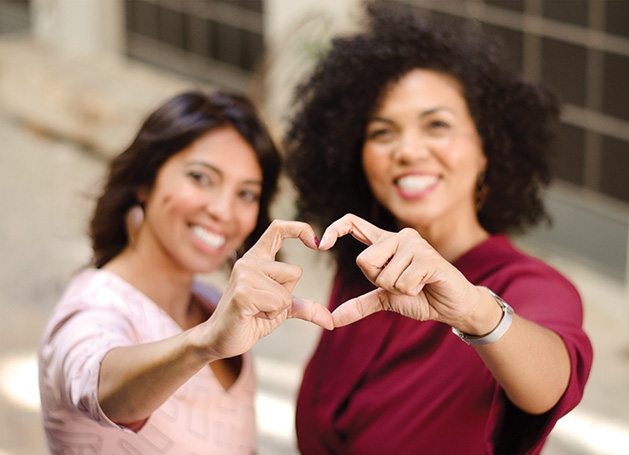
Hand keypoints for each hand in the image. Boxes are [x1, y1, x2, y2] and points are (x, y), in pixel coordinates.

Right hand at [201, 220, 333, 359]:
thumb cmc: (250, 320)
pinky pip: (278, 303)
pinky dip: (271, 315)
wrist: (220, 340)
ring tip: (257, 311)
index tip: (317, 242)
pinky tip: (253, 315)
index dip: (300, 229)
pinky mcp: (243, 293)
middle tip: (264, 305)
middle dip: (287, 295)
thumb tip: (331, 321)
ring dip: (278, 308)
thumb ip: (304, 307)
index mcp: (257, 258)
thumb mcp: (281, 309)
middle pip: (294, 272)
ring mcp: (244, 275)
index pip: (278, 229)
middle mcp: (249, 261)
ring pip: (287, 291)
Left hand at [318, 214, 481, 327]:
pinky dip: (411, 291)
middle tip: (402, 283)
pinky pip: (402, 281)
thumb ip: (360, 304)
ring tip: (417, 284)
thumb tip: (332, 319)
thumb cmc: (422, 297)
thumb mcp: (385, 299)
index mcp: (385, 243)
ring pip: (384, 275)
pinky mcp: (428, 257)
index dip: (335, 229)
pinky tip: (426, 284)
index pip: (353, 223)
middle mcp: (399, 237)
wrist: (453, 305)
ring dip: (398, 289)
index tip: (321, 244)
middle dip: (379, 281)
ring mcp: (414, 244)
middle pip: (364, 261)